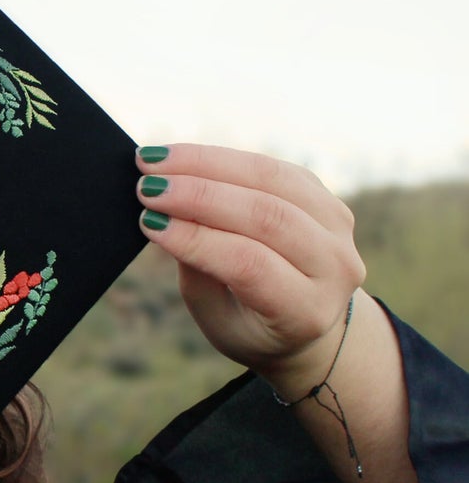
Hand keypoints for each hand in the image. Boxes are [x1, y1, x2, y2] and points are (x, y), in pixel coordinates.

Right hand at [133, 144, 365, 398]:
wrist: (308, 323)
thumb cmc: (250, 325)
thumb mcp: (217, 320)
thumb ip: (199, 273)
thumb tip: (167, 217)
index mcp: (306, 310)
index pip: (251, 265)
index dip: (197, 240)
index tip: (148, 223)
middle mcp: (335, 266)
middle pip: (266, 216)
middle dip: (199, 196)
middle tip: (147, 187)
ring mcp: (337, 226)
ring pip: (271, 179)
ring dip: (206, 164)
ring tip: (155, 162)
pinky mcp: (323, 195)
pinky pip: (271, 167)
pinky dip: (221, 158)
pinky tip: (181, 157)